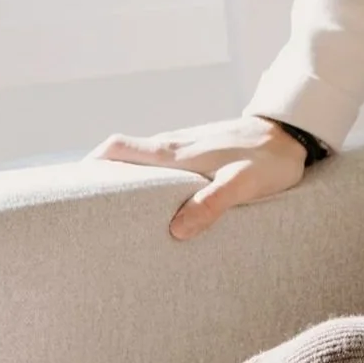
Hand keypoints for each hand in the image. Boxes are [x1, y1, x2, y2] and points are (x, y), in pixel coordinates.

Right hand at [93, 113, 308, 239]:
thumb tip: (176, 230)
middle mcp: (172, 146)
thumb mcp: (244, 184)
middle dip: (98, 179)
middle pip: (120, 157)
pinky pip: (158, 166)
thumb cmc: (270, 159)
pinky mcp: (196, 152)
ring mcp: (183, 147)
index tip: (70, 188)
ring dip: (122, 183)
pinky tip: (152, 206)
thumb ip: (213, 203)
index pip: (117, 148)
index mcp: (174, 152)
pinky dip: (144, 182)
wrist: (293, 132)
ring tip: (112, 218)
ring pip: (139, 162)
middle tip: (84, 212)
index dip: (89, 164)